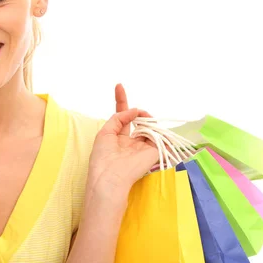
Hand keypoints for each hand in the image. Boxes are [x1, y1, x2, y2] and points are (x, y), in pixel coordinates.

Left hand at [86, 84, 158, 199]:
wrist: (111, 177)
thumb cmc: (103, 157)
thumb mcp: (105, 132)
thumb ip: (119, 117)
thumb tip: (135, 111)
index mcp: (118, 137)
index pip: (121, 115)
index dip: (121, 100)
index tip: (119, 85)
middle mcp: (132, 140)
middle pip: (139, 120)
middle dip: (138, 112)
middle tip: (138, 112)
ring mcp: (143, 145)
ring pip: (150, 125)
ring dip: (146, 120)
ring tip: (143, 120)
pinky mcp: (154, 151)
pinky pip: (159, 135)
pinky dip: (156, 130)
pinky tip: (150, 129)